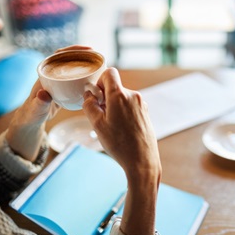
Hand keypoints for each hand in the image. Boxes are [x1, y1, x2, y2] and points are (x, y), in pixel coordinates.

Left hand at [6, 45, 95, 160]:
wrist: (31, 121)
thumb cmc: (31, 114)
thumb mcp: (36, 109)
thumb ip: (40, 103)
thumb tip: (44, 94)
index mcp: (45, 74)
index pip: (59, 55)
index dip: (72, 50)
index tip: (86, 50)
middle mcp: (52, 74)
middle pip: (69, 59)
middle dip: (83, 55)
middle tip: (97, 56)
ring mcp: (58, 81)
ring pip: (73, 68)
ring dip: (85, 65)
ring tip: (99, 66)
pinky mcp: (63, 89)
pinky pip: (75, 78)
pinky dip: (85, 76)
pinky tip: (94, 79)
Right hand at [83, 67, 160, 234]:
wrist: (142, 161)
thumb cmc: (119, 144)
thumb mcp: (97, 124)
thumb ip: (90, 105)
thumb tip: (89, 94)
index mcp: (120, 95)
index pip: (109, 73)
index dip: (100, 82)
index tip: (97, 97)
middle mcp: (133, 96)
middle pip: (115, 87)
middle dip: (105, 97)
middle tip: (100, 116)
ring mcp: (141, 105)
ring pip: (122, 98)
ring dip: (113, 107)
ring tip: (111, 127)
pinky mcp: (145, 114)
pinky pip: (130, 107)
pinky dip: (122, 113)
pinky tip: (121, 130)